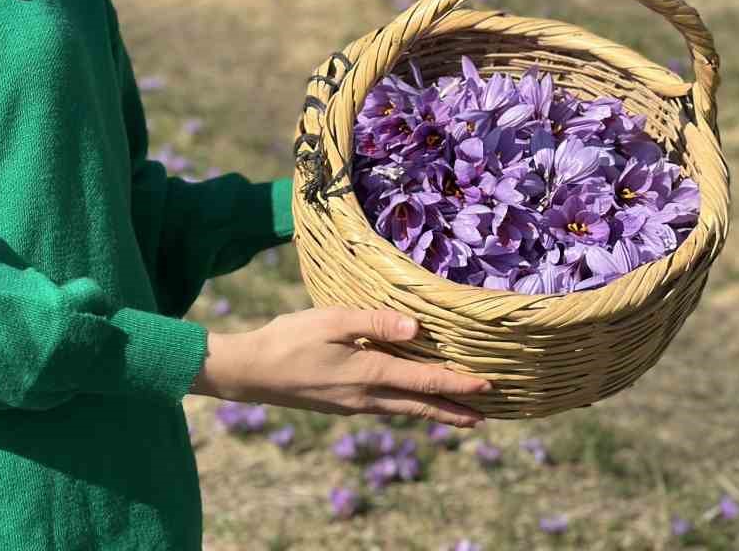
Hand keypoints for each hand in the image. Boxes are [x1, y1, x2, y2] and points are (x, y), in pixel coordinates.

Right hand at [191, 307, 490, 426]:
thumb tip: (416, 328)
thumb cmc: (289, 339)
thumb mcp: (332, 320)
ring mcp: (351, 404)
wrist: (250, 372)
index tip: (487, 388)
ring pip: (402, 409)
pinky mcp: (338, 404)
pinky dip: (405, 404)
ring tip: (454, 412)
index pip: (424, 382)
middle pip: (419, 406)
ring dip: (431, 410)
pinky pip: (383, 406)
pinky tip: (404, 398)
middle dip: (453, 411)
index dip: (458, 385)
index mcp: (369, 374)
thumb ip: (374, 322)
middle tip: (483, 418)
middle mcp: (365, 397)